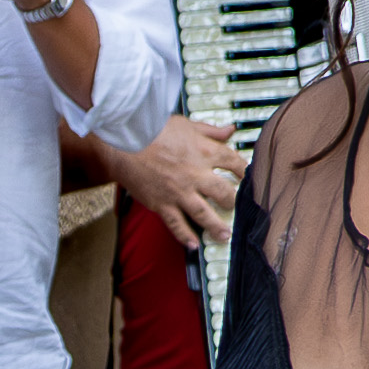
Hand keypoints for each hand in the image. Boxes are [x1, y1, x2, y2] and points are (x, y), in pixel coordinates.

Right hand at [108, 114, 245, 248]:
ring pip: (204, 214)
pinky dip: (185, 236)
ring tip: (224, 235)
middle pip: (224, 193)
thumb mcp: (186, 124)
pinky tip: (193, 244)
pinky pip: (176, 224)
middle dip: (231, 201)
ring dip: (217, 227)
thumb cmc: (152, 129)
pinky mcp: (162, 204)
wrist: (123, 142)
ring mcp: (179, 192)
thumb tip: (230, 130)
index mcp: (204, 152)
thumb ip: (210, 131)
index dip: (243, 170)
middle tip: (232, 206)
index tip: (245, 176)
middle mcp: (196, 174)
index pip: (234, 163)